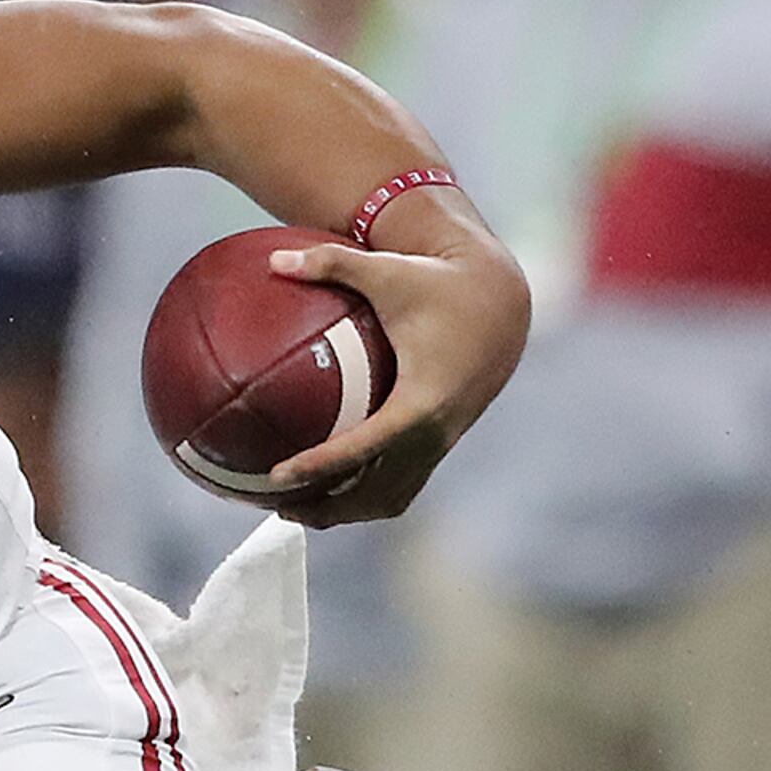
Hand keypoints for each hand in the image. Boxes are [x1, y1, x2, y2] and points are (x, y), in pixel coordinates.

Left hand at [264, 228, 528, 522]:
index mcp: (423, 399)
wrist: (499, 303)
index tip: (277, 476)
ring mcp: (440, 442)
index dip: (320, 465)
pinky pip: (400, 485)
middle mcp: (435, 431)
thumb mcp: (385, 269)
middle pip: (375, 490)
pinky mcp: (440, 443)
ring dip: (344, 511)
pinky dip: (363, 495)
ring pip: (390, 497)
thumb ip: (330, 263)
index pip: (365, 446)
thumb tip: (274, 259)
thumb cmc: (435, 284)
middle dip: (327, 506)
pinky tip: (322, 488)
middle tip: (272, 502)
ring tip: (289, 507)